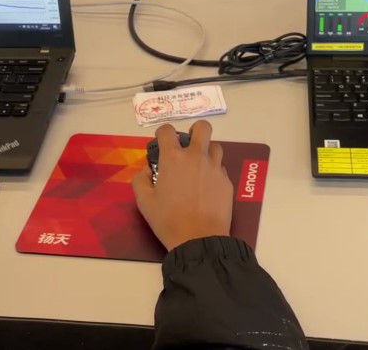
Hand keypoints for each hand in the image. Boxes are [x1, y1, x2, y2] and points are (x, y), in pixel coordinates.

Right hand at [132, 120, 232, 251]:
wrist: (199, 239)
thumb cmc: (168, 220)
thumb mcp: (144, 202)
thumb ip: (140, 181)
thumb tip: (147, 171)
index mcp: (174, 158)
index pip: (168, 130)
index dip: (163, 132)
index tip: (162, 141)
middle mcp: (196, 157)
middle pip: (202, 128)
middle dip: (195, 130)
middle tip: (188, 144)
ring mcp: (215, 168)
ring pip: (215, 147)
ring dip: (206, 151)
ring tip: (199, 166)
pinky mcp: (227, 181)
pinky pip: (221, 168)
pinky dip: (213, 171)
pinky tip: (207, 187)